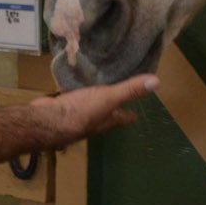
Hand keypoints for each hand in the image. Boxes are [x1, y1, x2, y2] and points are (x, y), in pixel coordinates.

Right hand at [28, 73, 157, 147]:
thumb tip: (157, 82)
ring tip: (96, 93)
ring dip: (93, 104)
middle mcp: (93, 122)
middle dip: (112, 111)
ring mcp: (76, 117)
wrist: (48, 120)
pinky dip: (74, 97)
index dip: (130, 116)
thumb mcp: (109, 98)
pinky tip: (72, 90)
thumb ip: (130, 90)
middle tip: (117, 100)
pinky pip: (71, 102)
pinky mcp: (61, 110)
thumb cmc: (82, 111)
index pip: (123, 118)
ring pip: (89, 110)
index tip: (135, 115)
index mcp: (107, 120)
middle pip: (106, 117)